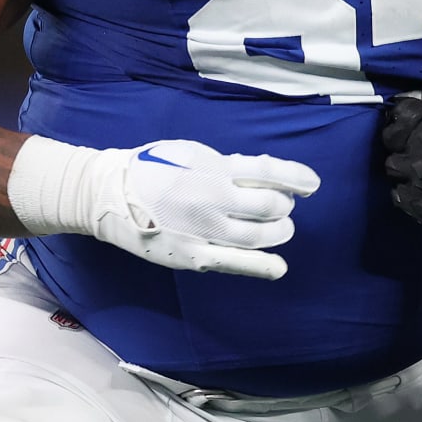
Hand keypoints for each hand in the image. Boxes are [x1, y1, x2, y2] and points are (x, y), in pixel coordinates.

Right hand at [9, 135, 320, 279]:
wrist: (109, 194)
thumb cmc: (154, 168)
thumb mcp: (193, 154)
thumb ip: (228, 165)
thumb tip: (265, 174)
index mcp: (214, 168)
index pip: (268, 170)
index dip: (296, 177)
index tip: (313, 184)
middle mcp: (213, 199)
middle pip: (269, 206)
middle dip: (284, 207)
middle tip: (283, 208)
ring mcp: (204, 230)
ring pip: (259, 236)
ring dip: (279, 232)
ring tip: (280, 229)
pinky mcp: (193, 255)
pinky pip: (235, 263)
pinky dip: (262, 266)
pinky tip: (278, 267)